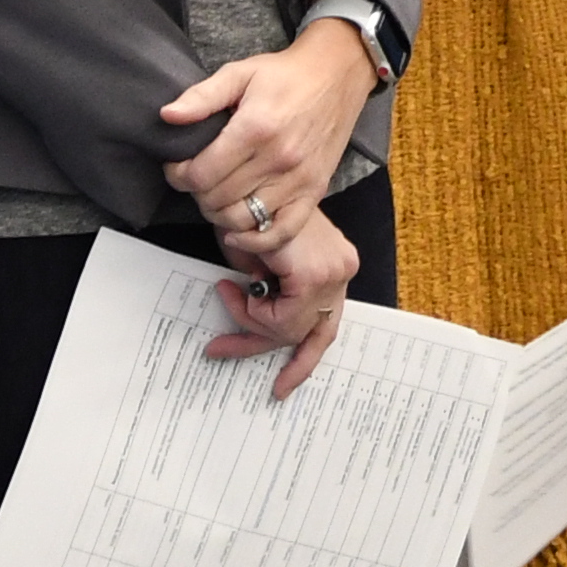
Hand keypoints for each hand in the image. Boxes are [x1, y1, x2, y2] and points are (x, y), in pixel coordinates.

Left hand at [163, 21, 374, 254]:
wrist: (337, 75)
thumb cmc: (286, 75)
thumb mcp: (239, 73)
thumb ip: (202, 97)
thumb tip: (168, 116)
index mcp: (255, 128)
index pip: (201, 174)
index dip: (178, 175)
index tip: (177, 165)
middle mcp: (278, 159)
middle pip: (217, 200)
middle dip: (196, 193)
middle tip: (195, 177)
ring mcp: (299, 180)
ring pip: (243, 220)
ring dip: (219, 214)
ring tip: (215, 196)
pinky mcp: (314, 191)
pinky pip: (282, 232)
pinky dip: (255, 241)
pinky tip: (238, 231)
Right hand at [199, 208, 356, 398]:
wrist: (247, 187)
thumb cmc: (252, 214)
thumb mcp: (263, 263)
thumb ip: (270, 297)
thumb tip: (253, 332)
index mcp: (335, 265)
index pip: (325, 324)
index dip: (299, 358)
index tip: (277, 379)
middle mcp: (341, 270)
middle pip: (313, 334)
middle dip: (266, 350)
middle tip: (225, 354)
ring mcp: (333, 272)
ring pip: (291, 329)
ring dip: (251, 319)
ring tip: (228, 293)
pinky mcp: (315, 274)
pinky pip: (282, 318)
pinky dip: (253, 311)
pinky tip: (235, 287)